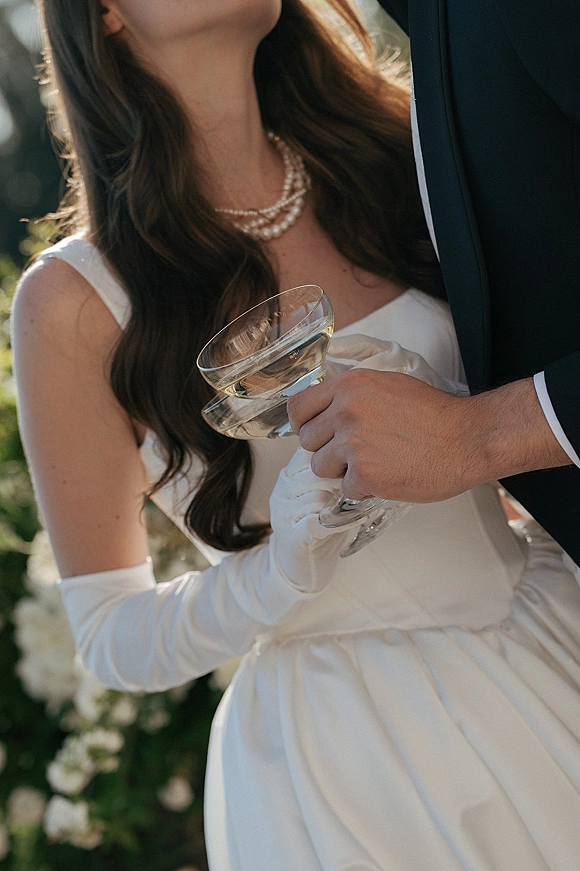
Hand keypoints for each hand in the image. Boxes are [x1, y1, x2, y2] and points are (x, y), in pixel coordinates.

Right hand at [268, 447, 350, 592]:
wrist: (301, 567)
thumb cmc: (317, 527)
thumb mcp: (321, 492)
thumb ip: (331, 472)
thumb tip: (361, 452)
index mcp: (288, 476)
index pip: (310, 452)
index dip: (335, 457)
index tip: (354, 464)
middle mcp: (282, 492)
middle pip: (315, 472)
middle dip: (342, 480)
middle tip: (361, 485)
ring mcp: (284, 515)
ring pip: (317, 497)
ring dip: (342, 502)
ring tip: (357, 504)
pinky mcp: (292, 537)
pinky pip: (317, 523)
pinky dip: (340, 522)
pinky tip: (354, 520)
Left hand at [287, 368, 571, 502]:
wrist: (468, 438)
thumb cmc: (435, 414)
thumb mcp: (388, 386)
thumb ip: (353, 395)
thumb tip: (326, 413)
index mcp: (350, 385)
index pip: (298, 406)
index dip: (303, 423)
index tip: (314, 431)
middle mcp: (346, 411)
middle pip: (307, 440)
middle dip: (327, 448)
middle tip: (355, 450)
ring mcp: (353, 444)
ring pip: (320, 466)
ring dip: (341, 470)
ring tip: (373, 463)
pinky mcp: (364, 475)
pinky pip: (345, 489)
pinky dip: (363, 489)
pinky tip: (387, 476)